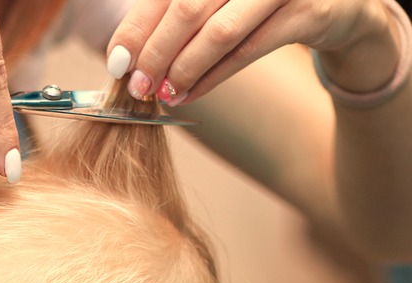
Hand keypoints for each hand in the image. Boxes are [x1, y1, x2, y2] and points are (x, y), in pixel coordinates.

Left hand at [106, 0, 399, 104]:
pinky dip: (213, 77)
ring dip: (183, 70)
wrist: (343, 6)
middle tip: (138, 86)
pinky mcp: (309, 10)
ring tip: (163, 94)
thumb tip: (126, 58)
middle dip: (155, 53)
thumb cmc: (263, 4)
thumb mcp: (218, 2)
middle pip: (186, 9)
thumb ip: (177, 19)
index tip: (117, 63)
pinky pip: (249, 51)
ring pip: (217, 32)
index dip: (135, 28)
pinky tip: (190, 95)